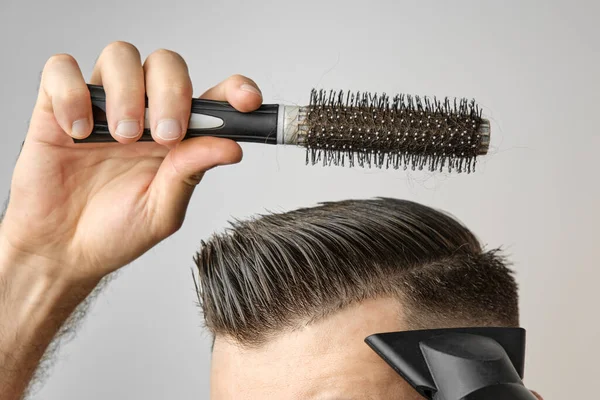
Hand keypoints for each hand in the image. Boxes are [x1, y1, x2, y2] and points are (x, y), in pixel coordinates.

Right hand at [0, 41, 262, 283]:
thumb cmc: (115, 233)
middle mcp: (144, 113)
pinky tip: (78, 131)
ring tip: (121, 137)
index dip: (234, 90)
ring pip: (120, 55)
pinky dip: (72, 93)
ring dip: (127, 92)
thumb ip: (191, 173)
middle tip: (164, 136)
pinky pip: (62, 70)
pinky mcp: (57, 107)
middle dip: (172, 92)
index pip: (212, 97)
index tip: (247, 101)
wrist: (62, 251)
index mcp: (177, 137)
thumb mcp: (161, 211)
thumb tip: (231, 147)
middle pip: (167, 64)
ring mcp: (102, 107)